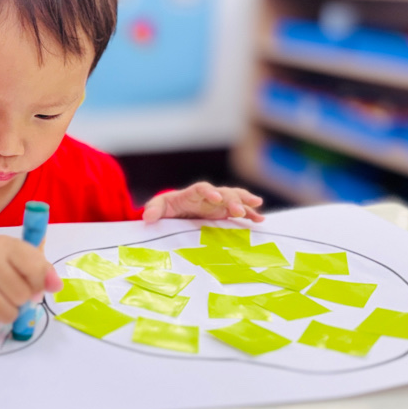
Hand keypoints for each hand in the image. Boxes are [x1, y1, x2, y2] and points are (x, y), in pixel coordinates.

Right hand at [0, 236, 61, 326]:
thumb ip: (40, 268)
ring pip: (7, 314)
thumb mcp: (16, 254)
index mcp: (6, 245)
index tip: (37, 284)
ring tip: (1, 299)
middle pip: (22, 296)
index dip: (42, 283)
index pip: (36, 269)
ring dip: (9, 311)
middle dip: (22, 298)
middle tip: (12, 290)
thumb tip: (56, 286)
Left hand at [143, 182, 264, 222]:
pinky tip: (261, 219)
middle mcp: (208, 195)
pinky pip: (240, 210)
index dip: (209, 192)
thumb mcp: (158, 207)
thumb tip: (146, 217)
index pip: (201, 188)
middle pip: (223, 193)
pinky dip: (250, 213)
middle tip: (239, 211)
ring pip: (234, 198)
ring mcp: (218, 203)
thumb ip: (153, 210)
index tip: (216, 199)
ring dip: (245, 202)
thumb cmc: (166, 207)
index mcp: (192, 193)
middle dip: (231, 200)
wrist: (175, 210)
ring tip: (257, 206)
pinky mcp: (224, 211)